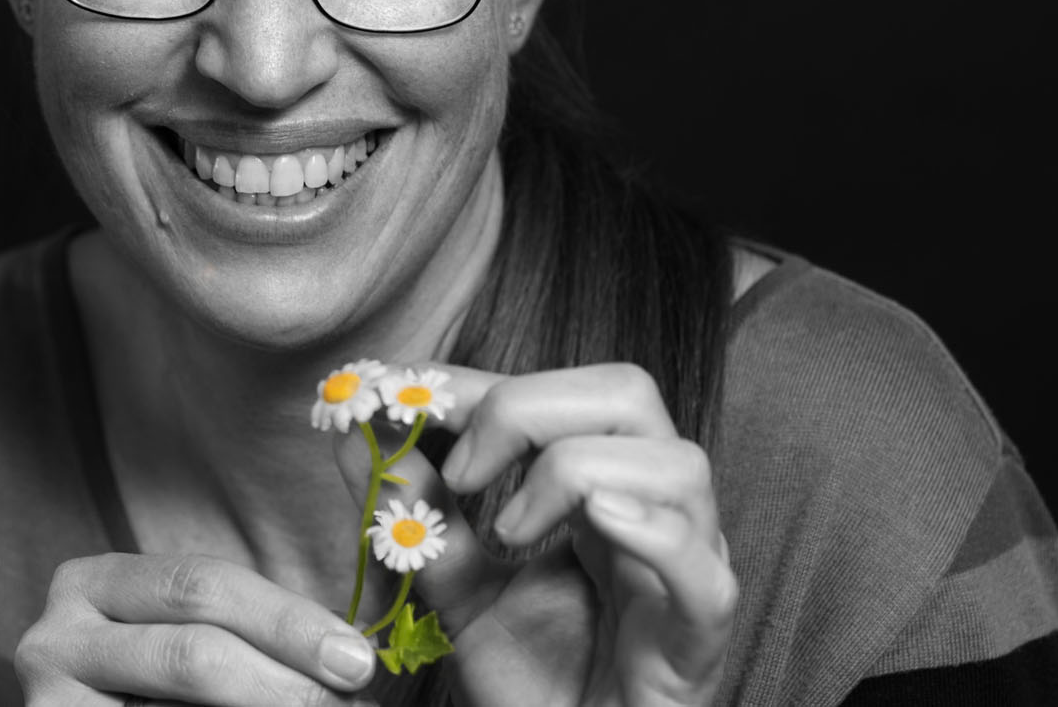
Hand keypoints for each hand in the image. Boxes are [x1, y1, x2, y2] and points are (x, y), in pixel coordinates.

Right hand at [16, 552, 379, 704]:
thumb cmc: (160, 690)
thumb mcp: (192, 638)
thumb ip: (253, 631)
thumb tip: (350, 659)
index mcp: (96, 583)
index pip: (203, 586)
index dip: (287, 622)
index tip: (357, 659)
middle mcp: (55, 635)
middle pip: (190, 651)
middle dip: (283, 680)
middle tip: (348, 701)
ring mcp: (45, 702)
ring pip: (178, 705)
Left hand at [335, 363, 736, 706]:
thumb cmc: (535, 687)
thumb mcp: (456, 590)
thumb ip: (417, 514)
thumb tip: (355, 433)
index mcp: (607, 488)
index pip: (565, 391)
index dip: (483, 381)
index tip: (405, 393)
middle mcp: (657, 513)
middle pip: (628, 395)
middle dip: (529, 408)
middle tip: (461, 473)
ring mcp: (688, 572)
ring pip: (675, 465)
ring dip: (575, 471)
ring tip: (509, 532)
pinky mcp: (696, 643)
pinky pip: (702, 572)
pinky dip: (653, 534)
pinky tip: (598, 523)